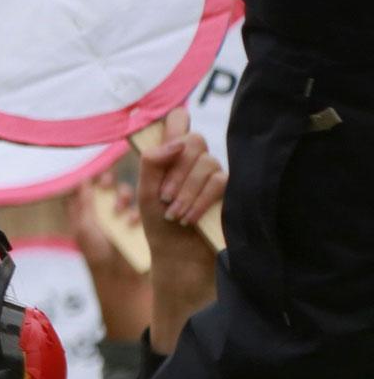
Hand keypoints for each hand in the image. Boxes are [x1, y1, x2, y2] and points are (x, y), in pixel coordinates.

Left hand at [67, 171, 150, 337]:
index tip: (93, 170)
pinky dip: (135, 212)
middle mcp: (101, 214)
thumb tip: (83, 180)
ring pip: (123, 196)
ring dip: (122, 197)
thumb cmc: (98, 256)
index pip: (83, 189)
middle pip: (105, 188)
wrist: (122, 280)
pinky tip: (132, 222)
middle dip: (108, 183)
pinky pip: (138, 210)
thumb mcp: (85, 228)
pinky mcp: (137, 226)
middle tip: (108, 182)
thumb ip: (85, 203)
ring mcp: (120, 219)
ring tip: (119, 209)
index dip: (88, 178)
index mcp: (84, 214)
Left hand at [137, 108, 225, 355]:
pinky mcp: (232, 192)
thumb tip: (176, 141)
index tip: (166, 137)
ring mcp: (215, 175)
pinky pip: (220, 181)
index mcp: (172, 155)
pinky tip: (189, 218)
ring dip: (186, 189)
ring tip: (174, 214)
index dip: (174, 120)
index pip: (178, 120)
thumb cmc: (159, 225)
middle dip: (176, 170)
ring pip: (207, 162)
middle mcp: (195, 160)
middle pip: (193, 140)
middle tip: (164, 197)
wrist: (179, 258)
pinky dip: (200, 199)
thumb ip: (153, 163)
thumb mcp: (145, 194)